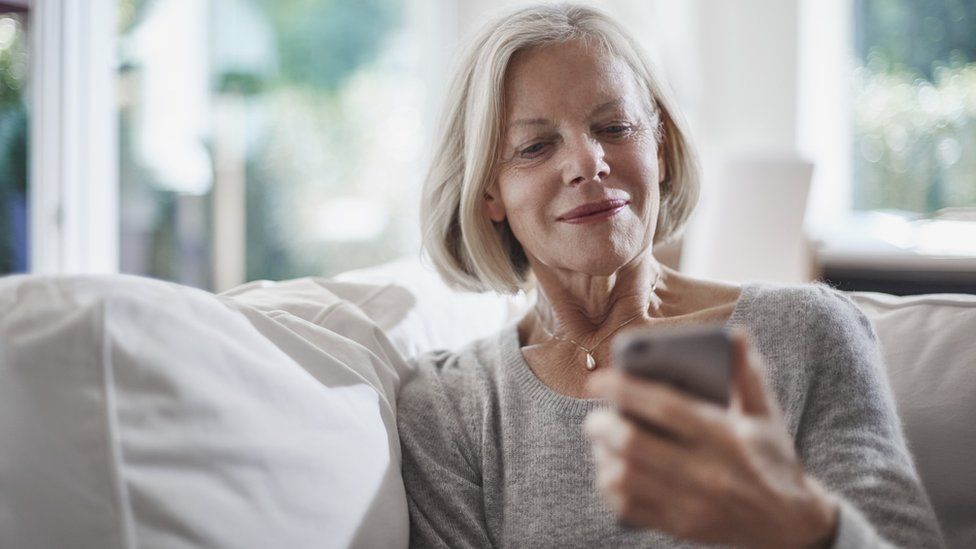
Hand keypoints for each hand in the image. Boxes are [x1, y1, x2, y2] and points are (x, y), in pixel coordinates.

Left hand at [583, 330, 838, 548]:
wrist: (789, 525)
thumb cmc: (771, 457)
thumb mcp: (765, 414)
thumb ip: (747, 374)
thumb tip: (734, 334)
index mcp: (724, 436)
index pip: (664, 407)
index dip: (624, 390)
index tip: (597, 381)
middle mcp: (706, 471)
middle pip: (634, 444)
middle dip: (603, 426)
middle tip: (594, 417)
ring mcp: (691, 503)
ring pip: (625, 478)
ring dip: (603, 457)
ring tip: (603, 443)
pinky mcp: (680, 526)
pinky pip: (629, 507)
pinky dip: (611, 486)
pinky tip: (612, 470)